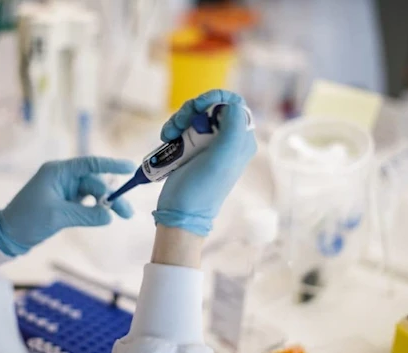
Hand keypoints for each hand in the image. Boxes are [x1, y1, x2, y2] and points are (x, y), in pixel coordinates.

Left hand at [0, 157, 134, 255]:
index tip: (130, 168)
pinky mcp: (66, 202)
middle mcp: (63, 177)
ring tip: (123, 216)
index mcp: (58, 172)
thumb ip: (86, 214)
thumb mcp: (57, 216)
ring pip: (94, 193)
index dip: (111, 165)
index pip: (89, 164)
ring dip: (107, 204)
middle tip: (127, 213)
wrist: (8, 235)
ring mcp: (65, 190)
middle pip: (95, 182)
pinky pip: (88, 203)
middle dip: (112, 196)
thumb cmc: (27, 220)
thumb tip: (109, 215)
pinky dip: (98, 209)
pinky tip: (107, 216)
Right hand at [153, 90, 256, 235]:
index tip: (198, 106)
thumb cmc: (202, 188)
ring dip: (179, 119)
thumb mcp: (222, 157)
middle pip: (211, 107)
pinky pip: (184, 127)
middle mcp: (228, 140)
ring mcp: (210, 144)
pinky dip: (173, 128)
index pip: (234, 104)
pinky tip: (166, 138)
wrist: (180, 212)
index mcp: (241, 140)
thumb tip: (232, 104)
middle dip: (192, 110)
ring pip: (195, 115)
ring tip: (168, 134)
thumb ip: (233, 128)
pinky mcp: (193, 148)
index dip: (216, 98)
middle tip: (178, 124)